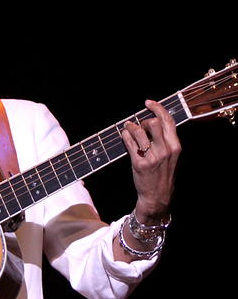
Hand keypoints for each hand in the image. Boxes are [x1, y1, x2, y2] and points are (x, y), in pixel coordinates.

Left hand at [121, 99, 180, 222]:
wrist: (157, 196)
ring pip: (139, 131)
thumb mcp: (171, 156)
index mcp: (175, 146)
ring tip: (128, 129)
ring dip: (131, 127)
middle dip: (143, 121)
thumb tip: (153, 121)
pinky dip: (125, 135)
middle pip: (153, 122)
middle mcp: (165, 150)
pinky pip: (129, 142)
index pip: (168, 120)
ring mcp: (152, 157)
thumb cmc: (163, 174)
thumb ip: (166, 140)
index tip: (148, 102)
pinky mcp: (139, 163)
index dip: (157, 107)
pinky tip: (124, 135)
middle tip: (139, 127)